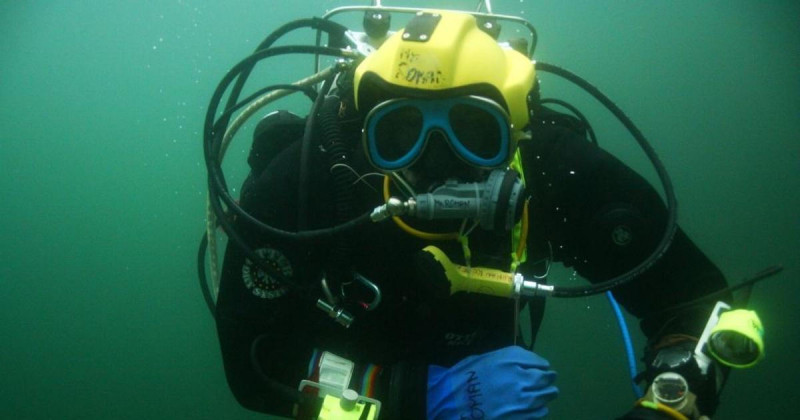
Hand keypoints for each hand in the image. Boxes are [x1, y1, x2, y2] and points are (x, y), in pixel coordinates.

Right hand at [427, 345, 557, 419]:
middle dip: (549, 378)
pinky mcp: (518, 418)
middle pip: (544, 378)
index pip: (536, 361)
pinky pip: (538, 413)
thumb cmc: (461, 378)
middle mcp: (518, 379)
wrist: (450, 404)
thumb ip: (504, 360)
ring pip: (545, 396)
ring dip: (549, 394)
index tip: (544, 366)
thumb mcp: (481, 359)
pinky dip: (541, 409)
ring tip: (550, 393)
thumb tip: (523, 364)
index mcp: (508, 361)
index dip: (542, 364)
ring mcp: (520, 401)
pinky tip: (539, 408)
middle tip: (551, 379)